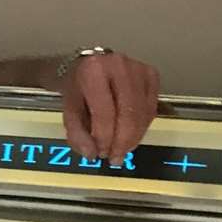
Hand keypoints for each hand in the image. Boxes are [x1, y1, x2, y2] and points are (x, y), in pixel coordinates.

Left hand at [59, 50, 159, 165]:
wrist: (91, 64)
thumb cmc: (80, 85)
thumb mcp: (70, 109)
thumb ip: (77, 133)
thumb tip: (90, 153)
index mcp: (93, 70)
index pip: (104, 112)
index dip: (104, 137)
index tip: (101, 152)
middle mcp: (118, 65)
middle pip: (128, 113)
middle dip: (122, 142)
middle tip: (115, 157)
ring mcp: (137, 69)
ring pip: (143, 113)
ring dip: (133, 138)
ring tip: (122, 150)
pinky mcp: (151, 75)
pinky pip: (151, 109)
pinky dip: (142, 127)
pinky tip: (132, 135)